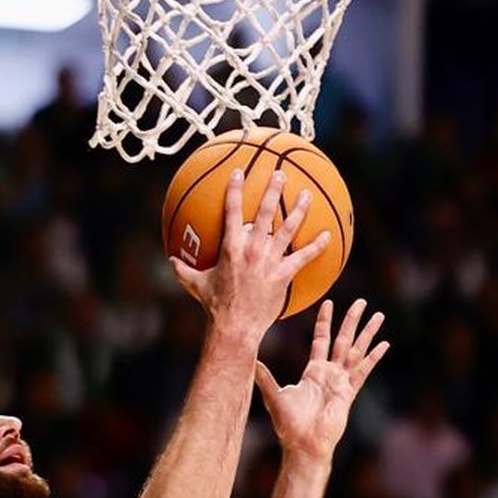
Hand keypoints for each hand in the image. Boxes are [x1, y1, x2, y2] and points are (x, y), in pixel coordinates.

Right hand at [170, 167, 331, 342]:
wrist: (235, 326)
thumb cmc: (215, 306)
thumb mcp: (196, 285)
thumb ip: (183, 270)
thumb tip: (170, 261)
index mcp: (231, 246)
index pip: (231, 210)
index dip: (234, 189)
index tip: (239, 172)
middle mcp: (252, 248)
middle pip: (265, 211)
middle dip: (273, 189)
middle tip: (281, 174)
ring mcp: (270, 260)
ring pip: (288, 228)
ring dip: (299, 209)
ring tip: (307, 194)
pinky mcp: (284, 274)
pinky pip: (304, 257)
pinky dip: (317, 246)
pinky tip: (327, 235)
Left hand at [255, 297, 388, 464]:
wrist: (303, 444)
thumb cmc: (288, 424)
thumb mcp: (274, 395)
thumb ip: (264, 376)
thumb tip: (249, 360)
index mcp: (313, 371)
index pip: (321, 339)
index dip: (325, 321)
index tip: (329, 303)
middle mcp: (329, 373)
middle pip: (343, 339)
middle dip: (352, 320)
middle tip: (362, 302)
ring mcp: (341, 382)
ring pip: (356, 351)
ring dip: (367, 333)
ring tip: (379, 315)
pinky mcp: (348, 393)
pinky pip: (363, 371)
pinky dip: (373, 358)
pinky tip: (385, 344)